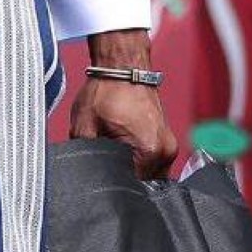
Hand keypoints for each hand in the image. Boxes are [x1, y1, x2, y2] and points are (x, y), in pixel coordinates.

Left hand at [68, 27, 177, 179]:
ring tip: (115, 150)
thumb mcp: (84, 125)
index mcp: (148, 150)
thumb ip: (84, 154)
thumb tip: (83, 175)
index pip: (132, 186)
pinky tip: (123, 146)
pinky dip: (138, 158)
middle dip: (123, 176)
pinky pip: (152, 161)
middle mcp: (165, 152)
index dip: (113, 185)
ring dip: (131, 168)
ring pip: (148, 174)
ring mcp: (168, 146)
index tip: (102, 176)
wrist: (123, 66)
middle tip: (106, 160)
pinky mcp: (165, 140)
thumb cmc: (106, 89)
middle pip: (142, 183)